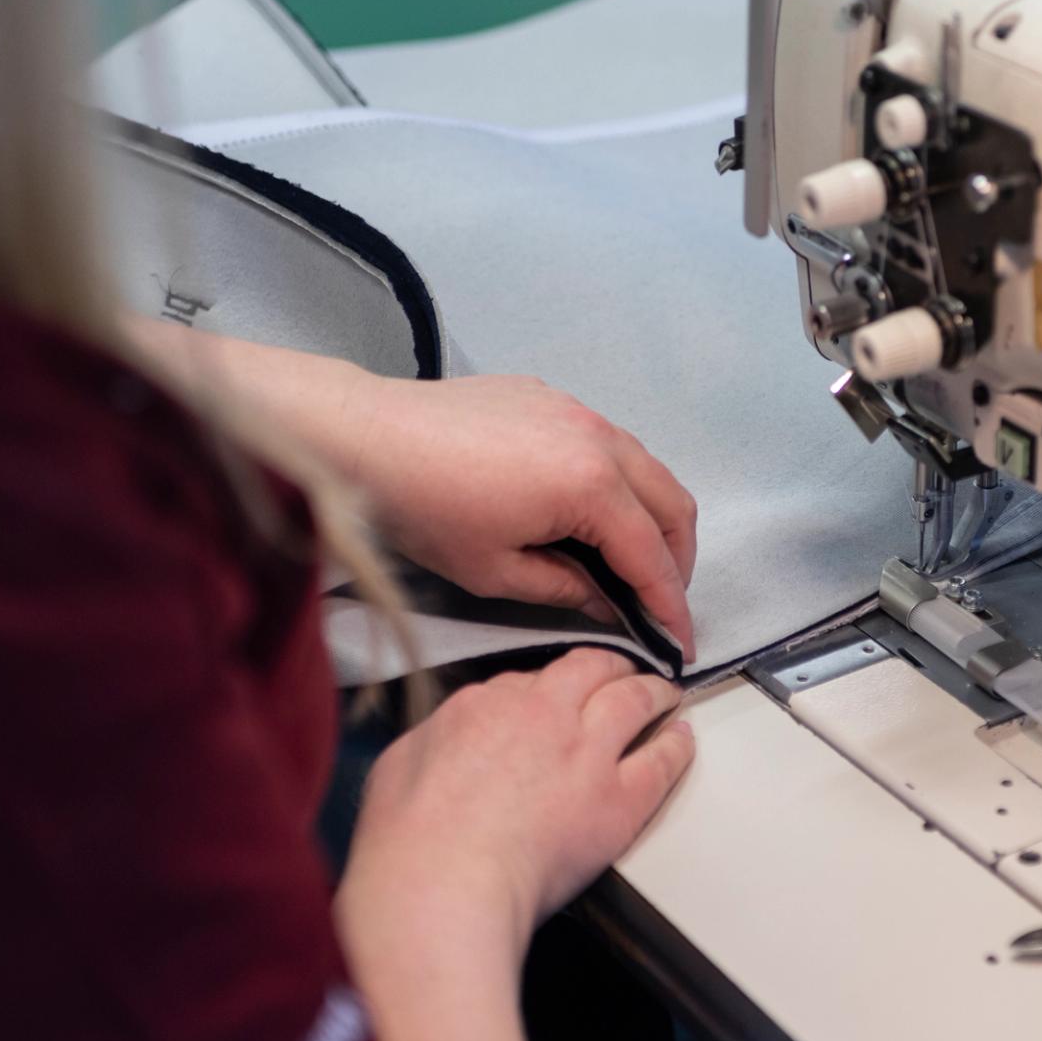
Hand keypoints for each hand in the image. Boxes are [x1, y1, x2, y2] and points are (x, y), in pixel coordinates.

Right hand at [341, 649, 694, 944]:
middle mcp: (542, 714)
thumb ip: (436, 739)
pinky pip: (661, 760)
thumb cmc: (411, 843)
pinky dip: (677, 745)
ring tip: (666, 692)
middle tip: (621, 672)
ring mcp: (585, 753)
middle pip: (589, 669)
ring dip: (653, 690)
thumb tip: (449, 740)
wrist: (444, 886)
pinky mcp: (617, 799)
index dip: (547, 689)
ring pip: (633, 700)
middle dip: (608, 666)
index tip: (556, 697)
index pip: (528, 681)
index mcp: (483, 704)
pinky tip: (683, 739)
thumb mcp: (401, 767)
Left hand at [350, 375, 698, 657]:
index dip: (669, 605)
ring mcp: (576, 410)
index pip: (651, 556)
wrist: (362, 436)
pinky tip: (586, 509)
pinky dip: (619, 481)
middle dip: (676, 559)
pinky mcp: (549, 398)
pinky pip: (608, 441)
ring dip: (651, 516)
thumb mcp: (495, 571)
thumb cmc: (422, 507)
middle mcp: (599, 439)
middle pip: (672, 504)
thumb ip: (565, 591)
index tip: (678, 642)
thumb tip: (604, 604)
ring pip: (646, 467)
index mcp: (592, 486)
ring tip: (630, 559)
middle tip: (660, 602)